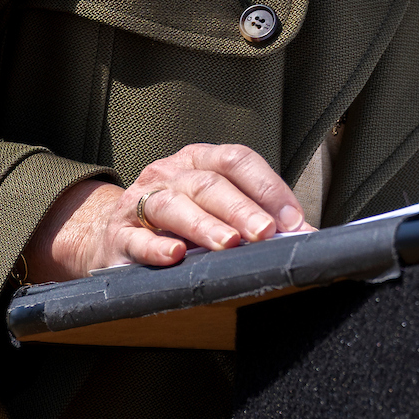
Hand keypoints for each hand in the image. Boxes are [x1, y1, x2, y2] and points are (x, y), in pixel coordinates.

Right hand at [24, 143, 308, 281]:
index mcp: (200, 161)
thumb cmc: (178, 224)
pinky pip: (136, 239)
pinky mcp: (118, 235)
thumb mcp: (216, 211)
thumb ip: (258, 219)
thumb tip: (307, 237)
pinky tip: (175, 257)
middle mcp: (170, 174)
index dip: (267, 187)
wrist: (111, 238)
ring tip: (228, 244)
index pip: (237, 160)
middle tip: (265, 233)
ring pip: (173, 206)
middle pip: (209, 184)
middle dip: (241, 209)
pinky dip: (156, 248)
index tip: (293, 219)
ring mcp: (140, 202)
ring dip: (204, 225)